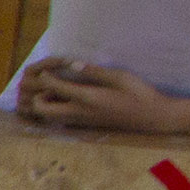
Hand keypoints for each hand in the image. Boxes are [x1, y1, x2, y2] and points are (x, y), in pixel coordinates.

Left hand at [15, 60, 179, 132]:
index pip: (54, 87)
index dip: (46, 75)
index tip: (49, 67)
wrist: (152, 118)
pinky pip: (59, 120)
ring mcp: (81, 122)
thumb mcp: (119, 77)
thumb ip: (94, 71)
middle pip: (41, 109)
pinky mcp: (85, 126)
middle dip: (37, 94)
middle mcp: (80, 113)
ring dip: (44, 104)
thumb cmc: (139, 93)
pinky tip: (67, 99)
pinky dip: (55, 110)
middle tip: (48, 82)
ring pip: (48, 118)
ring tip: (56, 90)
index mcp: (88, 98)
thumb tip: (72, 64)